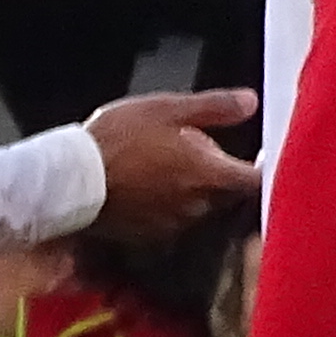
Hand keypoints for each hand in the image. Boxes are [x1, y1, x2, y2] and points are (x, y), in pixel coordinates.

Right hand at [82, 85, 257, 240]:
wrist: (72, 178)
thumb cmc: (119, 138)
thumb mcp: (167, 108)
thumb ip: (214, 107)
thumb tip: (251, 102)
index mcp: (208, 174)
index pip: (254, 179)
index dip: (263, 168)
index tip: (260, 155)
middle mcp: (197, 205)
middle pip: (225, 193)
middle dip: (218, 174)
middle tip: (197, 150)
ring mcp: (173, 223)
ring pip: (197, 205)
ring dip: (190, 189)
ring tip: (164, 166)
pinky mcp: (149, 234)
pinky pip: (169, 218)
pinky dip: (165, 203)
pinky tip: (145, 186)